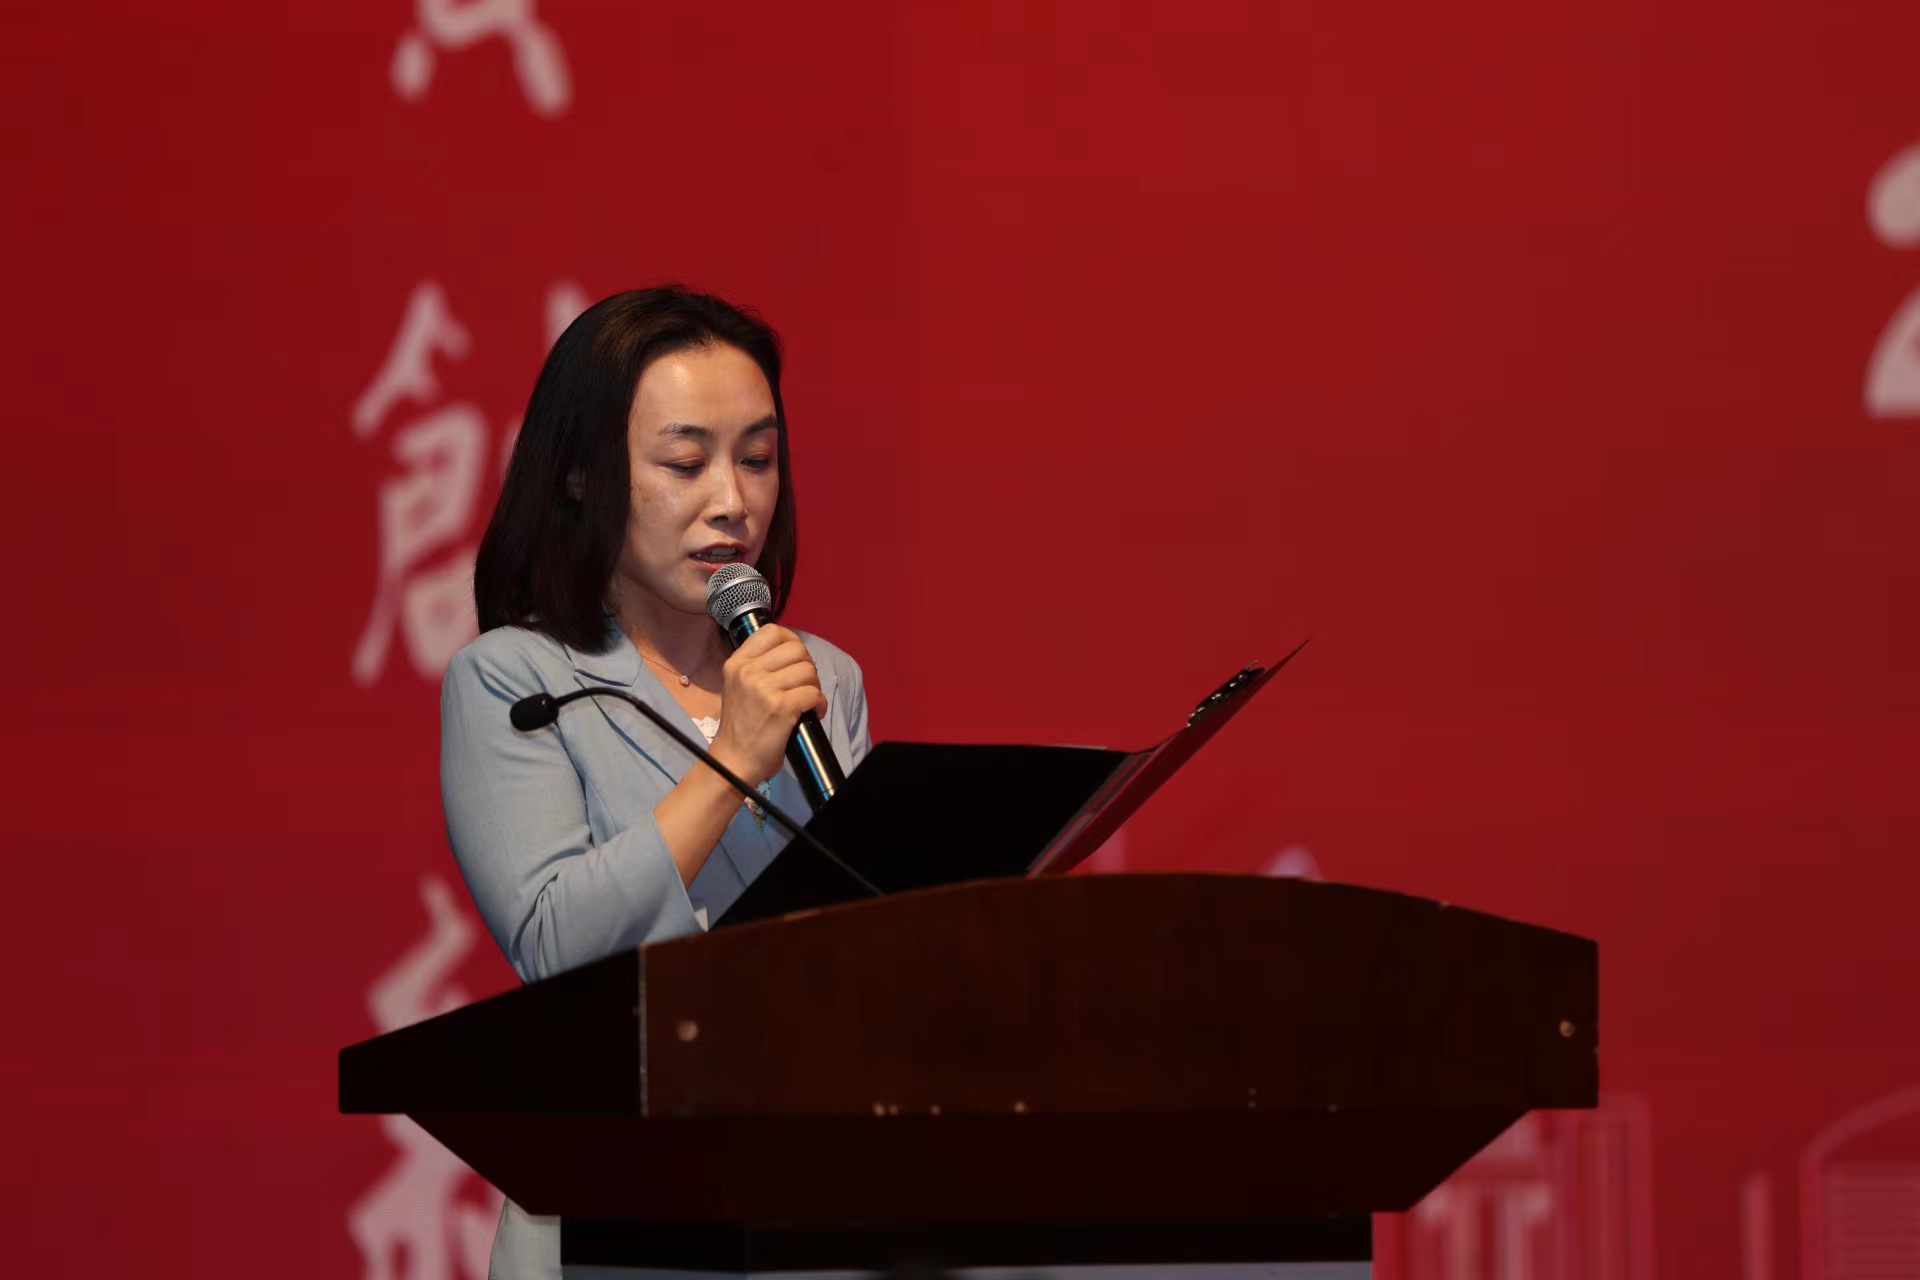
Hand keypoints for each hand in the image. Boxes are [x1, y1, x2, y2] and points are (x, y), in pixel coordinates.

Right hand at [709, 625, 827, 785]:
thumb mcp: (736, 685)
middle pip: (796, 649)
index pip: (772, 631)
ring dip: (814, 685)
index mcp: (737, 663)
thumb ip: (757, 666)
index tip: (797, 657)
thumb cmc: (740, 726)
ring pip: (808, 670)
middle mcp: (748, 672)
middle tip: (804, 683)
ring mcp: (764, 689)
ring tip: (806, 700)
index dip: (792, 641)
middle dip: (807, 665)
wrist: (733, 760)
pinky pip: (814, 693)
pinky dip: (819, 704)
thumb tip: (791, 651)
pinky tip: (812, 712)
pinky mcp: (781, 708)